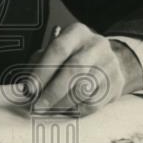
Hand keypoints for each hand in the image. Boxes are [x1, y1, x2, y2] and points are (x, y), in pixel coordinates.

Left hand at [28, 23, 142, 115]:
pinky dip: (76, 109)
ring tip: (50, 109)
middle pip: (72, 70)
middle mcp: (96, 45)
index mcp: (77, 32)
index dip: (41, 71)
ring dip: (62, 104)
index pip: (58, 49)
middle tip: (38, 106)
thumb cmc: (73, 56)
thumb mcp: (56, 52)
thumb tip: (27, 90)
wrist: (107, 60)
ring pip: (83, 90)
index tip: (29, 89)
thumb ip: (39, 65)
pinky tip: (67, 109)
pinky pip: (93, 103)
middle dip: (51, 92)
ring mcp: (109, 64)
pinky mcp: (115, 83)